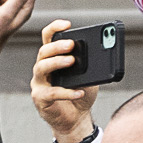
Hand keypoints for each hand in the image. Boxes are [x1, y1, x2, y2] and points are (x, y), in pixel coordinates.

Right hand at [31, 21, 98, 142]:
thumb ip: (90, 64)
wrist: (76, 118)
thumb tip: (102, 51)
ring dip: (56, 62)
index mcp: (53, 58)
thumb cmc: (81, 94)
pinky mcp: (40, 99)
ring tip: (71, 61)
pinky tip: (79, 91)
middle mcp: (43, 69)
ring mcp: (39, 84)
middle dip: (57, 46)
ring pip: (41, 68)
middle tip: (71, 45)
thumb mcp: (89, 75)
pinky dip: (66, 92)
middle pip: (43, 51)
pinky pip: (51, 93)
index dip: (55, 28)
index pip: (48, 38)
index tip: (67, 24)